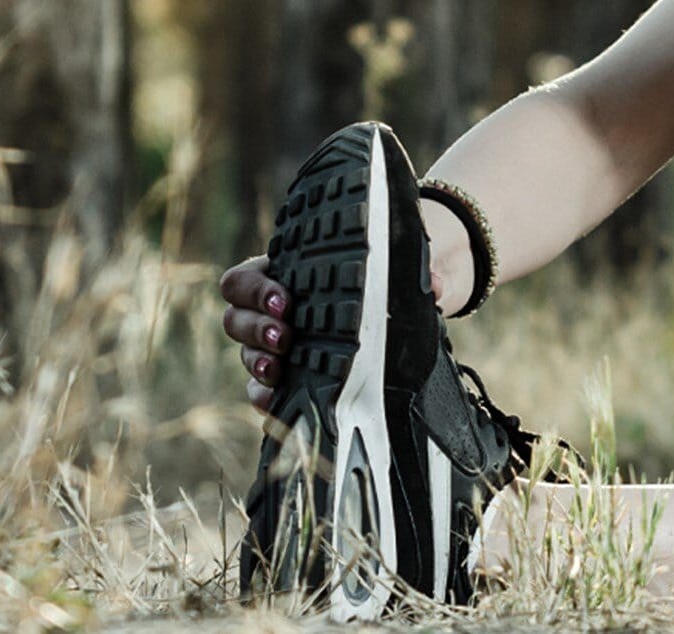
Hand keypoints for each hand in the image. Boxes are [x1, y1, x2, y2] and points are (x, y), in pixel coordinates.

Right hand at [220, 254, 442, 411]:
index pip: (244, 280)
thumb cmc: (381, 283)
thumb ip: (414, 275)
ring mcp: (274, 348)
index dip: (256, 289)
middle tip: (285, 336)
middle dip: (256, 328)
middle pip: (237, 319)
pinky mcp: (285, 380)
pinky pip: (261, 392)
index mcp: (283, 276)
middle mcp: (270, 313)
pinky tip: (278, 401)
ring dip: (259, 362)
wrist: (394, 315)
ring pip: (247, 355)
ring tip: (279, 368)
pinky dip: (265, 397)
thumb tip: (436, 285)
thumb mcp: (394, 272)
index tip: (284, 299)